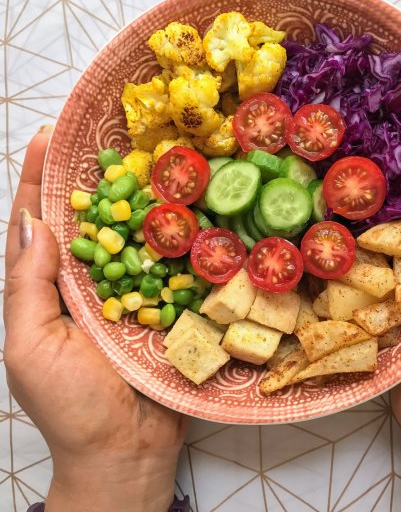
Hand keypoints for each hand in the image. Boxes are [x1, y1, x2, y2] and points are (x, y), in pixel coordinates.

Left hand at [3, 127, 187, 511]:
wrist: (127, 450)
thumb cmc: (70, 405)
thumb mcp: (31, 346)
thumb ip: (29, 285)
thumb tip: (36, 222)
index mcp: (48, 290)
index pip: (39, 225)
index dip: (39, 180)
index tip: (48, 136)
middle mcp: (89, 284)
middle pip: (89, 221)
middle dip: (93, 177)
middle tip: (105, 134)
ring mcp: (131, 293)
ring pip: (133, 238)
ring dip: (139, 200)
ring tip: (149, 159)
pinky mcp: (166, 306)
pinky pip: (170, 266)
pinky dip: (176, 238)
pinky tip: (187, 211)